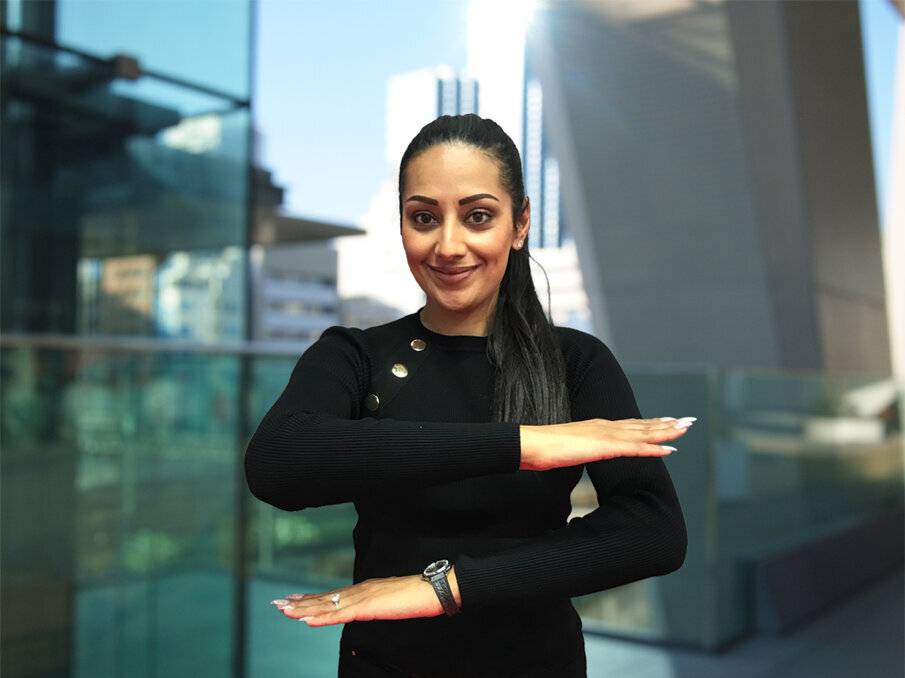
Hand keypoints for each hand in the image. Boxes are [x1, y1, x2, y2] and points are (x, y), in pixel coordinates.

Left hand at [270, 572, 451, 626]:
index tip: (291, 600)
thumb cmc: (417, 596)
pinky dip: (321, 617)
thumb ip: (376, 605)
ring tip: (283, 611)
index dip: (310, 599)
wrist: (433, 589)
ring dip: (303, 609)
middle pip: (324, 598)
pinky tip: (307, 620)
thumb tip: (368, 610)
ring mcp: (362, 597)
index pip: (331, 595)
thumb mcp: (391, 602)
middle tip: (276, 604)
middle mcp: (359, 590)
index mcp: (364, 590)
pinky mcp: (368, 606)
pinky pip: (340, 614)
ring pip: (327, 605)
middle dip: (299, 602)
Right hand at [519, 416, 694, 470]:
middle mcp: (605, 427)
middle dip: (666, 424)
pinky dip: (653, 448)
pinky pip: (634, 448)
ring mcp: (605, 435)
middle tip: (687, 422)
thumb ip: (582, 448)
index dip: (651, 424)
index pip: (630, 425)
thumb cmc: (543, 449)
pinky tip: (668, 450)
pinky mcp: (603, 446)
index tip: (668, 422)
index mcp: (597, 427)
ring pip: (643, 434)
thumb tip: (584, 452)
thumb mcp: (569, 448)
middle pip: (642, 426)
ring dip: (666, 432)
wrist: (530, 445)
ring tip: (685, 429)